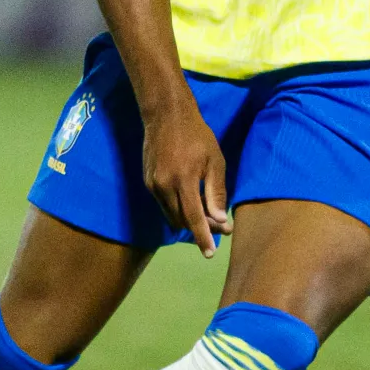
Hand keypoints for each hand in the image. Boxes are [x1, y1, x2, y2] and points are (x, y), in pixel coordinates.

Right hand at [142, 105, 230, 256]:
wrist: (166, 116)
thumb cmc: (197, 136)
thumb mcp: (215, 161)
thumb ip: (216, 191)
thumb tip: (219, 219)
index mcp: (183, 180)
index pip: (193, 218)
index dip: (202, 237)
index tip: (210, 253)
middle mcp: (164, 186)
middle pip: (181, 220)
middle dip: (201, 228)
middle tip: (222, 228)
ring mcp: (152, 185)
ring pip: (171, 215)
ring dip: (189, 221)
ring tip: (210, 217)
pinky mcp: (147, 182)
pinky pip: (164, 205)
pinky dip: (178, 209)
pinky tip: (193, 204)